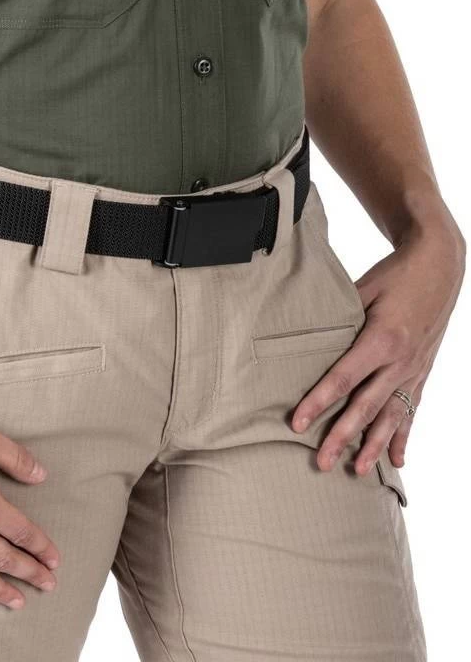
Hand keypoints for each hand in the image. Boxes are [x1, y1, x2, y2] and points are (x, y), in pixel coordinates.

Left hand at [291, 215, 464, 473]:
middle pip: (365, 407)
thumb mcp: (365, 287)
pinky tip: (398, 460)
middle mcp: (400, 361)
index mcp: (381, 339)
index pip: (343, 379)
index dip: (318, 403)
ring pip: (391, 416)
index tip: (297, 423)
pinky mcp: (423, 372)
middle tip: (321, 463)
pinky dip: (404, 436)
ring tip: (357, 471)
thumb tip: (308, 332)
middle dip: (342, 436)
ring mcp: (414, 370)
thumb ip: (341, 315)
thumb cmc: (396, 273)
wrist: (440, 266)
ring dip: (374, 446)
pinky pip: (412, 410)